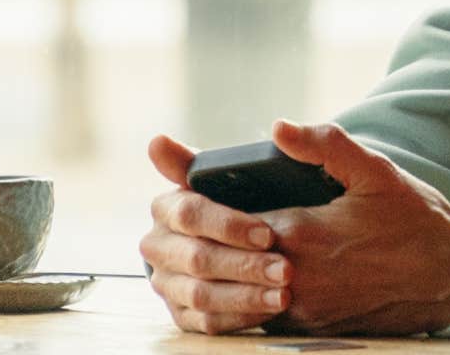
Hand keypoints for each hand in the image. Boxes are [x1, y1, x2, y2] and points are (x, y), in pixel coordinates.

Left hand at [139, 121, 449, 335]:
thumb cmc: (414, 219)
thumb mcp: (376, 171)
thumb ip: (326, 146)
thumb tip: (278, 128)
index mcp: (303, 233)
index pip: (227, 221)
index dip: (194, 201)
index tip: (171, 182)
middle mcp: (294, 276)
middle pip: (217, 263)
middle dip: (190, 241)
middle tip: (167, 224)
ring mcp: (300, 308)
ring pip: (230, 296)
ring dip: (206, 276)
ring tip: (185, 254)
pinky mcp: (309, 328)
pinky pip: (253, 318)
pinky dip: (234, 300)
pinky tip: (225, 282)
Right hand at [139, 134, 290, 334]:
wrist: (276, 241)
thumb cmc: (272, 200)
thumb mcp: (284, 174)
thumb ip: (285, 147)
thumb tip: (281, 128)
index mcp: (175, 201)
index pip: (187, 210)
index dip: (227, 223)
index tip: (267, 233)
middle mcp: (162, 241)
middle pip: (196, 256)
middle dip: (243, 264)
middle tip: (287, 268)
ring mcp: (168, 279)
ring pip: (200, 293)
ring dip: (245, 294)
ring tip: (285, 293)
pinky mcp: (182, 312)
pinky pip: (205, 322)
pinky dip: (239, 317)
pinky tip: (271, 309)